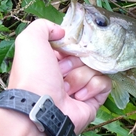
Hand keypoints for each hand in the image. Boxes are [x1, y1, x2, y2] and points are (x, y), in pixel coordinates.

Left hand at [8, 19, 111, 133]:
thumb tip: (63, 31)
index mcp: (50, 62)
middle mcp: (65, 75)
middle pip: (85, 56)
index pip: (71, 46)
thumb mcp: (30, 40)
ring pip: (95, 68)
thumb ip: (44, 26)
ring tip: (67, 89)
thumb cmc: (34, 75)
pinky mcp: (93, 100)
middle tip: (62, 72)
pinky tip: (79, 96)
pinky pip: (105, 83)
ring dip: (81, 76)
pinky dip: (93, 87)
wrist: (42, 108)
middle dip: (75, 62)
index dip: (69, 46)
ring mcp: (80, 88)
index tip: (64, 51)